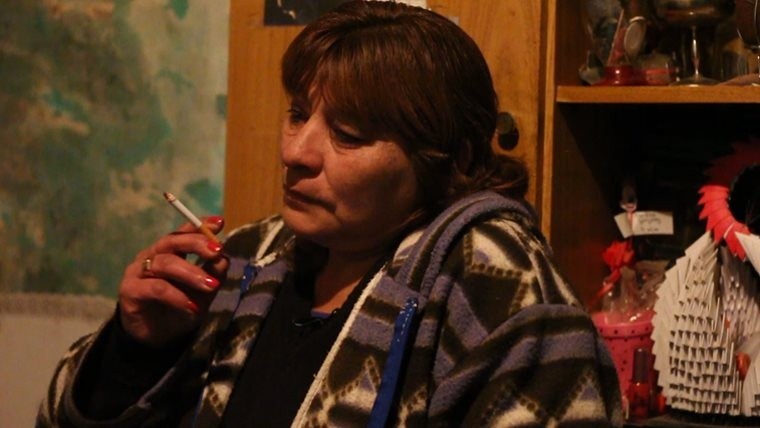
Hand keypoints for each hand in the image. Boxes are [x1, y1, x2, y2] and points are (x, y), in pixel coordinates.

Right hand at [118, 216, 227, 347]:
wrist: (157, 339)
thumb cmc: (180, 309)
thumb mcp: (202, 292)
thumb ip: (212, 275)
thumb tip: (224, 259)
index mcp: (169, 252)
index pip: (183, 233)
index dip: (199, 226)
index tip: (219, 223)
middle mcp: (152, 256)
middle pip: (172, 241)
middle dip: (197, 244)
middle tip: (217, 252)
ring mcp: (138, 271)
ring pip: (166, 263)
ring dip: (192, 273)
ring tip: (211, 286)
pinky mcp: (130, 290)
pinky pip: (156, 288)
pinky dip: (176, 296)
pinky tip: (192, 305)